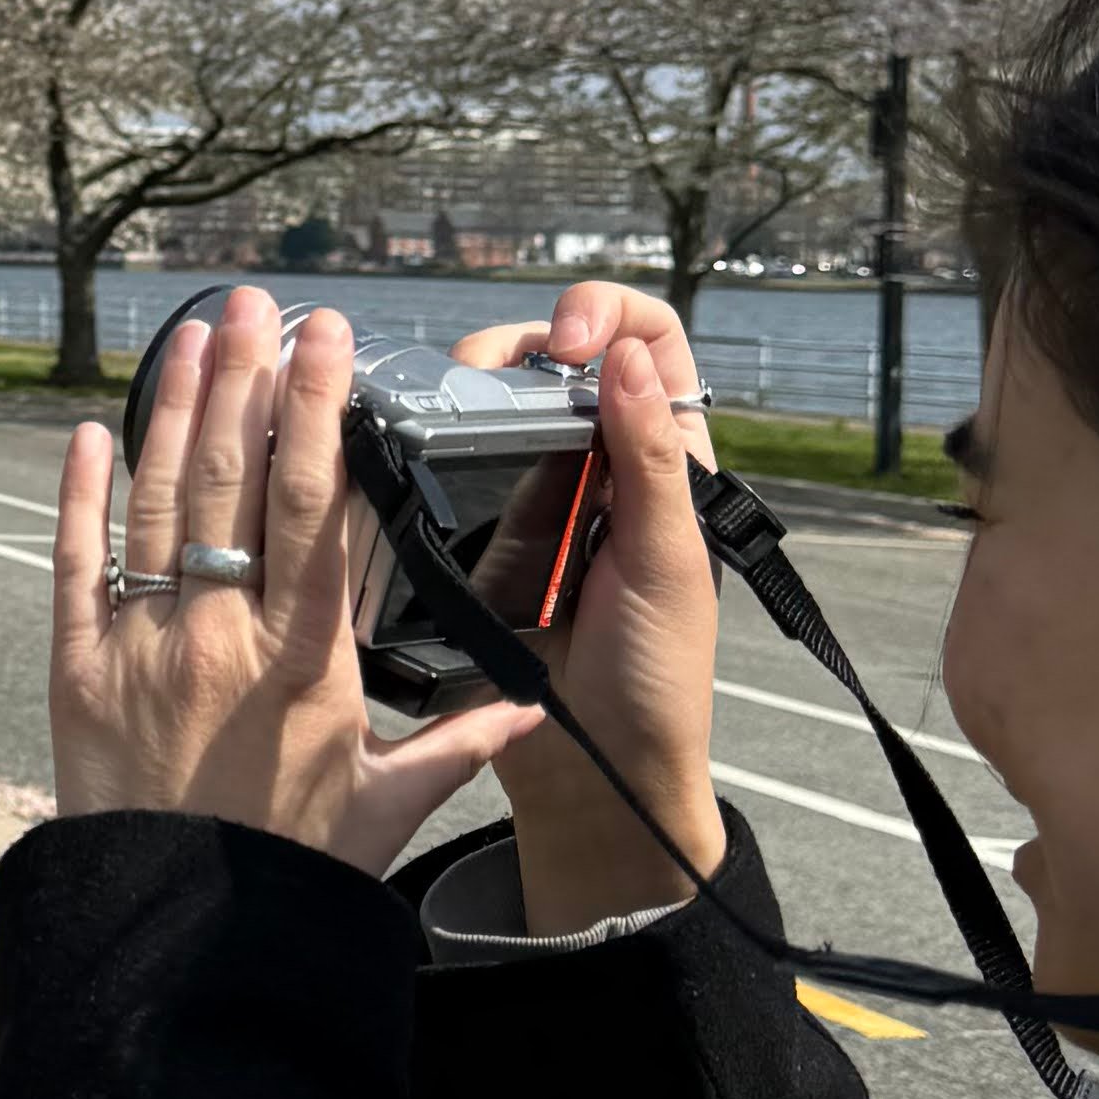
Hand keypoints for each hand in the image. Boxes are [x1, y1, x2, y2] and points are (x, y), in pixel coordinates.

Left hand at [51, 288, 532, 871]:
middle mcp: (223, 636)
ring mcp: (144, 647)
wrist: (179, 938)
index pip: (316, 508)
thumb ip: (458, 748)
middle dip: (247, 381)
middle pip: (233, 481)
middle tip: (255, 306)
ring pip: (157, 505)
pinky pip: (75, 566)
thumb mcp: (386, 810)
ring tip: (195, 336)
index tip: (326, 343)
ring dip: (174, 410)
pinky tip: (95, 431)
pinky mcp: (77, 671)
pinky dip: (80, 495)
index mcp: (306, 657)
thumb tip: (534, 712)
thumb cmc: (289, 873)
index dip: (318, 412)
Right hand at [450, 280, 724, 930]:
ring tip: (449, 397)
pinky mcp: (492, 538)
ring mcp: (548, 501)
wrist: (596, 779)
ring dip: (479, 385)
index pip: (652, 347)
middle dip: (525, 341)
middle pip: (567, 360)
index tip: (568, 339)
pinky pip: (467, 469)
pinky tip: (426, 437)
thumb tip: (624, 358)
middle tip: (487, 365)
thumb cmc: (658, 683)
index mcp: (672, 464)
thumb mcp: (667, 566)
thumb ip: (647, 463)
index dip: (611, 319)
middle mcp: (610, 468)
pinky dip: (445, 442)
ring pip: (511, 405)